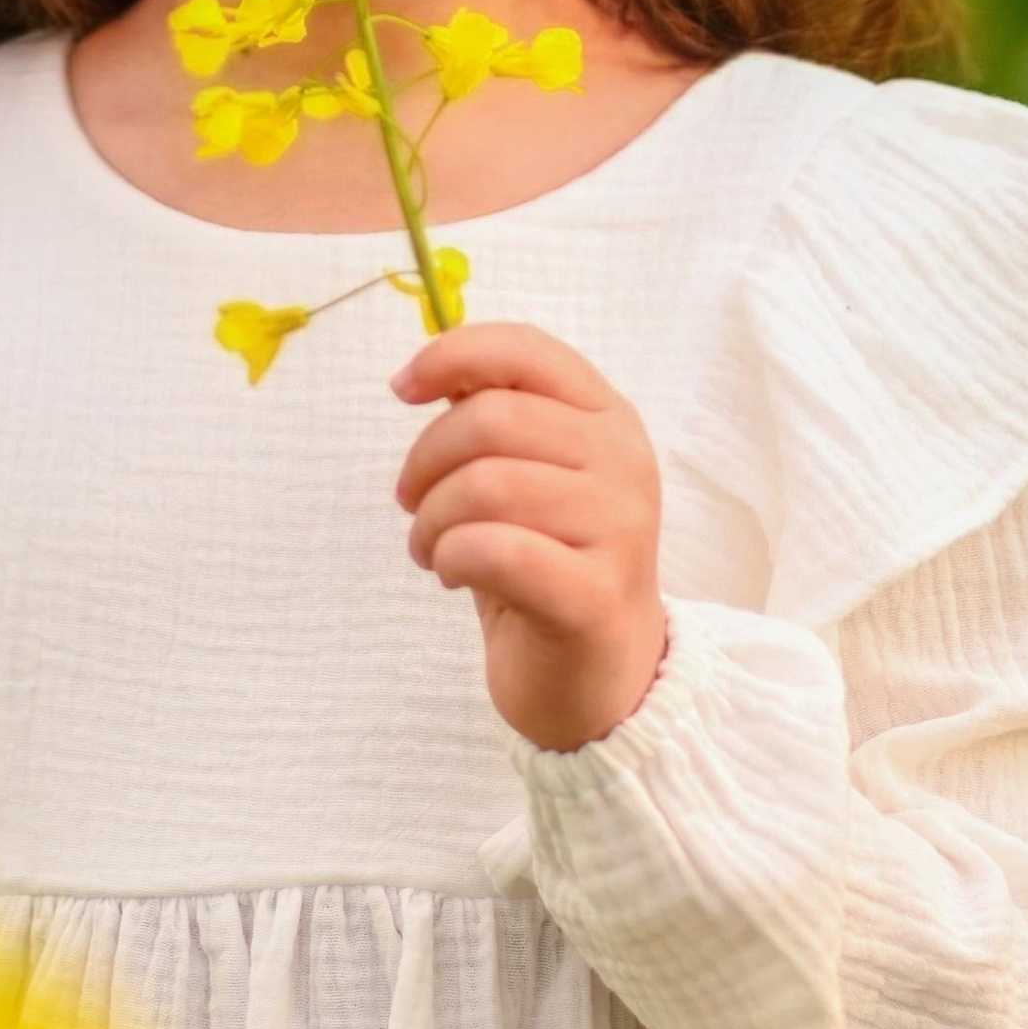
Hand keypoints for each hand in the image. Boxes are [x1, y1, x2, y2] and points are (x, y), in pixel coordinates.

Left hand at [390, 318, 669, 752]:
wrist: (603, 678)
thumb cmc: (549, 564)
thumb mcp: (526, 475)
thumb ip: (493, 417)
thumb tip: (430, 372)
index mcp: (609, 417)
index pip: (527, 350)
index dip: (452, 355)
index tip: (402, 388)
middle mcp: (625, 461)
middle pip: (491, 418)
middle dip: (426, 461)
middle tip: (412, 505)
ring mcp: (621, 527)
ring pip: (485, 484)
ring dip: (432, 520)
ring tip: (432, 548)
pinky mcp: (596, 595)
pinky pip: (495, 551)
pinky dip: (451, 557)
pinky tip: (453, 575)